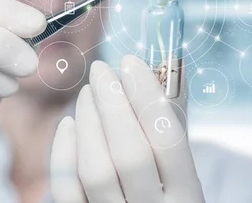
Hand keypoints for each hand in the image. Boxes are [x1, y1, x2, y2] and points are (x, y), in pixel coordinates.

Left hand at [50, 55, 203, 202]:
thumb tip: (161, 72)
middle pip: (130, 153)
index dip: (147, 96)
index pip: (169, 140)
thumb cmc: (168, 202)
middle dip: (113, 103)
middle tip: (102, 70)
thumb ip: (173, 129)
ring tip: (87, 93)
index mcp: (188, 198)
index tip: (131, 62)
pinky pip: (67, 190)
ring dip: (89, 122)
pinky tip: (69, 124)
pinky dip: (64, 153)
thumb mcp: (182, 176)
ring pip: (95, 170)